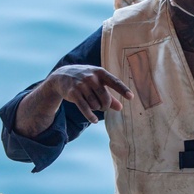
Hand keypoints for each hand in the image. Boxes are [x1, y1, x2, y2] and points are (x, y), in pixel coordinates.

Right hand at [14, 65, 132, 137]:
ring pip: (95, 104)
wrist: (62, 76)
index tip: (131, 97)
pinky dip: (91, 116)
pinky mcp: (73, 93)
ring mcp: (81, 85)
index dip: (123, 90)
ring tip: (94, 106)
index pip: (114, 81)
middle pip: (105, 97)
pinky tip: (94, 120)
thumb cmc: (85, 80)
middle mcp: (91, 77)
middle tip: (103, 107)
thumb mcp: (97, 84)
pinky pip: (85, 108)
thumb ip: (109, 95)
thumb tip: (120, 108)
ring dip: (96, 108)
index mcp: (100, 72)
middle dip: (106, 106)